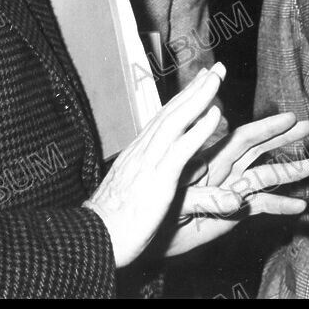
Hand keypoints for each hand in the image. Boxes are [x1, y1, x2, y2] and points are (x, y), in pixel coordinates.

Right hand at [84, 62, 227, 266]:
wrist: (91, 241)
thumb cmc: (110, 224)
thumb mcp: (131, 193)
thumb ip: (147, 177)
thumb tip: (158, 171)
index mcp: (137, 154)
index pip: (164, 118)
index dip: (183, 98)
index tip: (199, 82)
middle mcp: (142, 151)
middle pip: (172, 111)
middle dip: (195, 88)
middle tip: (216, 68)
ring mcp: (149, 162)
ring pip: (177, 120)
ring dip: (199, 97)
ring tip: (217, 78)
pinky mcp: (158, 179)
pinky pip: (182, 148)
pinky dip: (199, 129)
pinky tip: (215, 114)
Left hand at [164, 112, 308, 256]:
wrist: (148, 236)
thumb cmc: (155, 212)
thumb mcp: (181, 204)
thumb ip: (208, 200)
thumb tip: (236, 199)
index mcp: (210, 162)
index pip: (243, 139)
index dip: (266, 128)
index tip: (288, 117)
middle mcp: (224, 172)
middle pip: (259, 150)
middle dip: (284, 137)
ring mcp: (231, 191)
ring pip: (265, 176)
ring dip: (290, 170)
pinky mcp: (234, 213)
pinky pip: (261, 206)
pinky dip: (280, 205)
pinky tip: (300, 207)